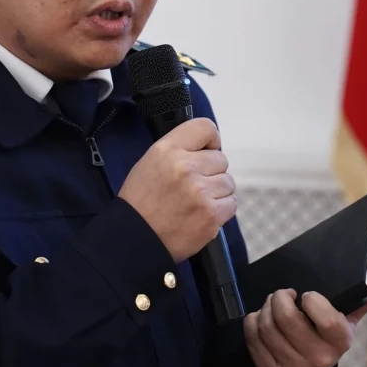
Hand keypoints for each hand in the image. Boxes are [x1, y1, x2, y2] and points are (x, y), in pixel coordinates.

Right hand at [118, 118, 235, 262]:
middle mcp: (186, 168)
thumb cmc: (141, 201)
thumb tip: (209, 147)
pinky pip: (231, 203)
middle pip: (221, 159)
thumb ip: (180, 149)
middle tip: (192, 185)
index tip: (206, 150)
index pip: (206, 128)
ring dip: (216, 191)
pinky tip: (202, 213)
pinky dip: (220, 209)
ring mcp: (201, 192)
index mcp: (168, 150)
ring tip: (196, 201)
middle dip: (210, 171)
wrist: (135, 238)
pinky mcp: (211, 215)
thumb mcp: (150, 161)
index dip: (210, 140)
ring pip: (228, 182)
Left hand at [243, 277, 366, 366]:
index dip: (311, 299)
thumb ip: (365, 301)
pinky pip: (253, 338)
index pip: (325, 316)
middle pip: (286, 318)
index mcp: (339, 343)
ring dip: (265, 308)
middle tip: (282, 295)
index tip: (306, 295)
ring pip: (266, 326)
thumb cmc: (326, 341)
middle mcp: (317, 360)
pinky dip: (252, 323)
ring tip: (272, 306)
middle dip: (279, 298)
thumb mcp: (347, 323)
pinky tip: (261, 320)